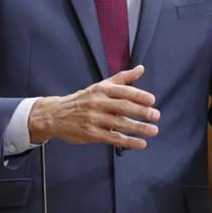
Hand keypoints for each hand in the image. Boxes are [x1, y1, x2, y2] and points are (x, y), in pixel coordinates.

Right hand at [28, 65, 159, 148]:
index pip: (122, 91)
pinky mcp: (91, 134)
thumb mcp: (100, 86)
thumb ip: (122, 79)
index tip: (152, 100)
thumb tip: (141, 68)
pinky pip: (113, 138)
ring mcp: (94, 119)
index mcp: (101, 90)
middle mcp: (97, 103)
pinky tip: (140, 143)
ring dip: (138, 128)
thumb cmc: (83, 100)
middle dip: (141, 111)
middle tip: (156, 115)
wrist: (56, 115)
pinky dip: (128, 141)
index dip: (138, 95)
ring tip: (153, 130)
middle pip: (122, 106)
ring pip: (119, 123)